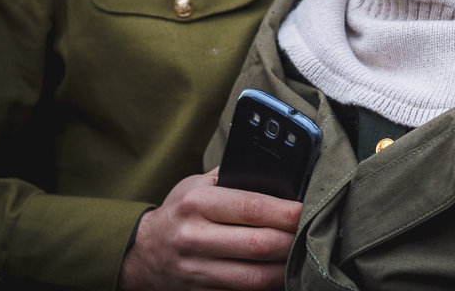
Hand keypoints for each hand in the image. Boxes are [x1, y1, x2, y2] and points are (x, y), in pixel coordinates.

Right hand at [117, 170, 301, 290]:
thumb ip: (233, 177)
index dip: (286, 211)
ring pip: (255, 276)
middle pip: (259, 245)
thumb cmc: (179, 212)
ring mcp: (197, 270)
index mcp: (198, 203)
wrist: (141, 253)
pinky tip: (280, 273)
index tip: (308, 209)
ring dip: (286, 268)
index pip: (251, 207)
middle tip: (313, 232)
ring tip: (302, 255)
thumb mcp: (197, 185)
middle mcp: (195, 238)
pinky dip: (267, 285)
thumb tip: (280, 174)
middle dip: (293, 240)